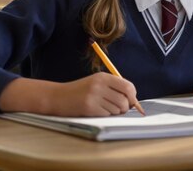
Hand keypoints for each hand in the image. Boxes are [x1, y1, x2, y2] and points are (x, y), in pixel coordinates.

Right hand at [0, 73, 138, 116]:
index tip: (130, 102)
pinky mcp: (89, 107)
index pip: (128, 86)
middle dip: (125, 107)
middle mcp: (100, 85)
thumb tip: (134, 101)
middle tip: (118, 108)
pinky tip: (96, 111)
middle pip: (125, 100)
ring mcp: (94, 96)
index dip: (132, 97)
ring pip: (117, 109)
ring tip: (104, 108)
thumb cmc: (80, 91)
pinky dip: (105, 115)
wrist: (58, 96)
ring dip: (114, 112)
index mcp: (103, 77)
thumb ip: (114, 88)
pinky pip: (107, 114)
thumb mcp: (96, 83)